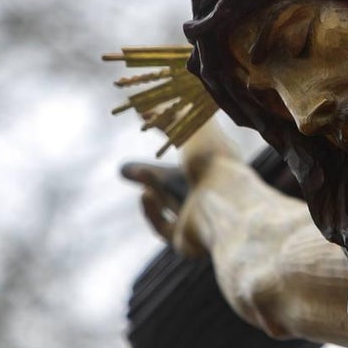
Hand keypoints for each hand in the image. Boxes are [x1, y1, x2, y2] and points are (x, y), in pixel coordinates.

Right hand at [122, 120, 244, 256]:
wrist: (223, 205)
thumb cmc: (212, 162)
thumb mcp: (187, 128)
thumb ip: (168, 115)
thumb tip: (144, 105)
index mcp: (221, 166)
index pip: (194, 152)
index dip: (170, 141)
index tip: (146, 137)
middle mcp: (215, 193)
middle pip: (182, 185)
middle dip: (153, 176)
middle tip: (124, 168)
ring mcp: (205, 218)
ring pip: (173, 205)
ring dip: (152, 187)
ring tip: (128, 170)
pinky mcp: (190, 242)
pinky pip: (166, 230)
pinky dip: (152, 213)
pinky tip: (144, 197)